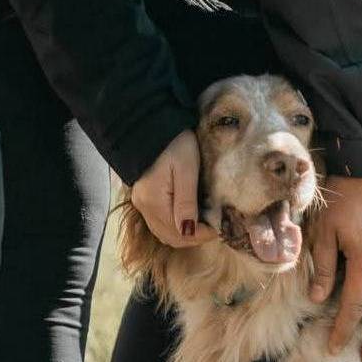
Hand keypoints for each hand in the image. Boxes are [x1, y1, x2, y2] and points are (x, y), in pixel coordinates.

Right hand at [130, 130, 216, 246]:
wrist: (150, 125)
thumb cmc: (174, 145)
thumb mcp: (186, 171)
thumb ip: (186, 203)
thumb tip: (189, 231)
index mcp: (154, 203)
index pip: (181, 233)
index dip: (202, 235)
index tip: (220, 227)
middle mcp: (144, 208)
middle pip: (171, 237)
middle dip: (194, 237)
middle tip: (213, 226)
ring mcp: (141, 204)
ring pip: (164, 233)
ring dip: (185, 233)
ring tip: (203, 222)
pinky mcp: (143, 198)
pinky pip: (159, 223)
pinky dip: (175, 226)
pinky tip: (189, 216)